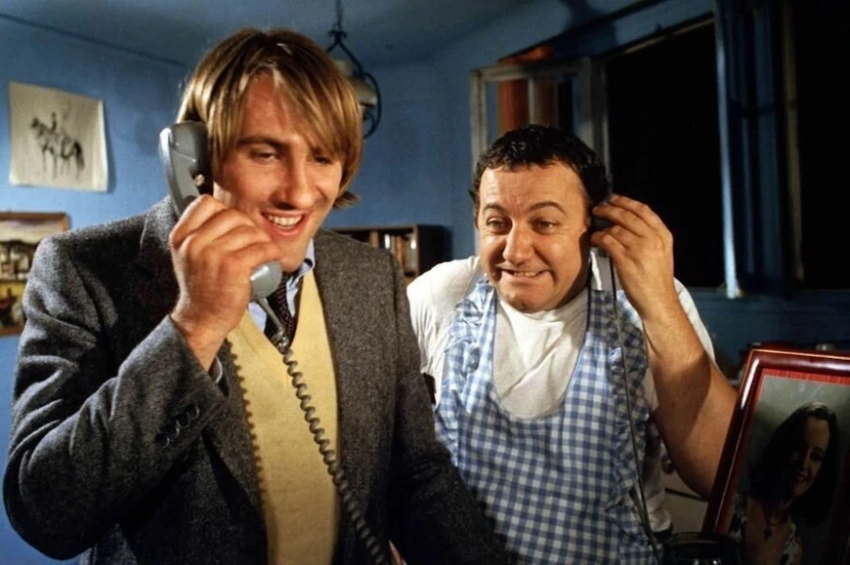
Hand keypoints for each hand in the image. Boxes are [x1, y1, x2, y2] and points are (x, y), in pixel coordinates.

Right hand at [168, 194, 284, 366]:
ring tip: (263, 249)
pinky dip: (272, 250)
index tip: (233, 223)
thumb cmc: (200, 288)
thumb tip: (221, 211)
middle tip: (254, 239)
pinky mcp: (233, 267)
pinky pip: (261, 248)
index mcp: (181, 236)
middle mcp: (194, 242)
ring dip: (262, 238)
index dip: (224, 209)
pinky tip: (274, 255)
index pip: (205, 202)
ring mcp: (213, 254)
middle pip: (232, 215)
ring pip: (249, 231)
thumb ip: (198, 234)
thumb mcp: (187, 256)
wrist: (201, 319)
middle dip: (248, 225)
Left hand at [590, 194, 678, 321]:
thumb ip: (649, 236)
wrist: (658, 300)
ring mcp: (639, 248)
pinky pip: (608, 241)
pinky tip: (595, 239)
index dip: (626, 202)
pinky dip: (599, 237)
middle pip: (626, 216)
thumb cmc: (657, 278)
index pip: (643, 210)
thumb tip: (626, 222)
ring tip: (595, 227)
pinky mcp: (625, 259)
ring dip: (602, 225)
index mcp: (663, 235)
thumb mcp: (661, 252)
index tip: (613, 199)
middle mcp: (652, 238)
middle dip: (609, 209)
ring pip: (615, 228)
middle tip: (598, 209)